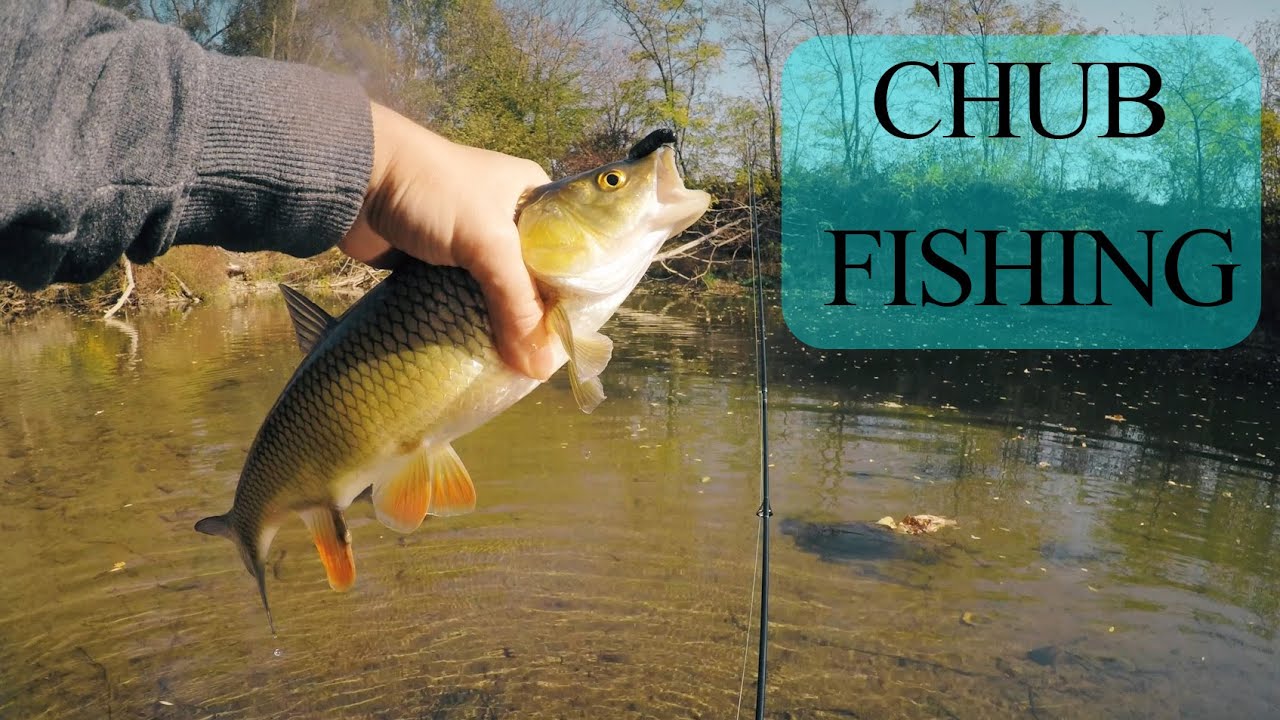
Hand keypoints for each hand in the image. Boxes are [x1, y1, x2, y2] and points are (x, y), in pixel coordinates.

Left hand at [340, 102, 555, 380]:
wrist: (354, 177)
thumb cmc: (433, 192)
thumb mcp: (488, 242)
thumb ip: (517, 304)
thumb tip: (539, 369)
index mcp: (532, 197)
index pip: (567, 255)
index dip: (572, 297)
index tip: (572, 339)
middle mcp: (507, 220)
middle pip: (532, 281)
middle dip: (534, 319)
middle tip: (542, 362)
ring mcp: (470, 243)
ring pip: (496, 295)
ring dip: (501, 326)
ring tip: (514, 367)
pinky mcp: (438, 264)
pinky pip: (464, 301)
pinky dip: (470, 324)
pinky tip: (481, 353)